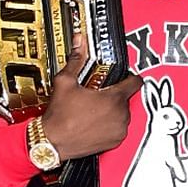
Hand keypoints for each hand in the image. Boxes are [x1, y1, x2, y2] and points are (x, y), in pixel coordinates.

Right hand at [38, 10, 142, 159]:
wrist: (52, 142)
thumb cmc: (60, 117)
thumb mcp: (65, 82)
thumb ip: (76, 60)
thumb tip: (79, 43)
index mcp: (113, 99)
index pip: (135, 82)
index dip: (130, 76)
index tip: (126, 75)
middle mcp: (120, 116)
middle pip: (126, 98)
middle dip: (114, 94)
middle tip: (98, 94)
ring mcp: (119, 130)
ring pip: (123, 114)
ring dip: (113, 110)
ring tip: (94, 109)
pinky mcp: (115, 143)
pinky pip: (119, 129)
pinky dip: (110, 124)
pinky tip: (95, 121)